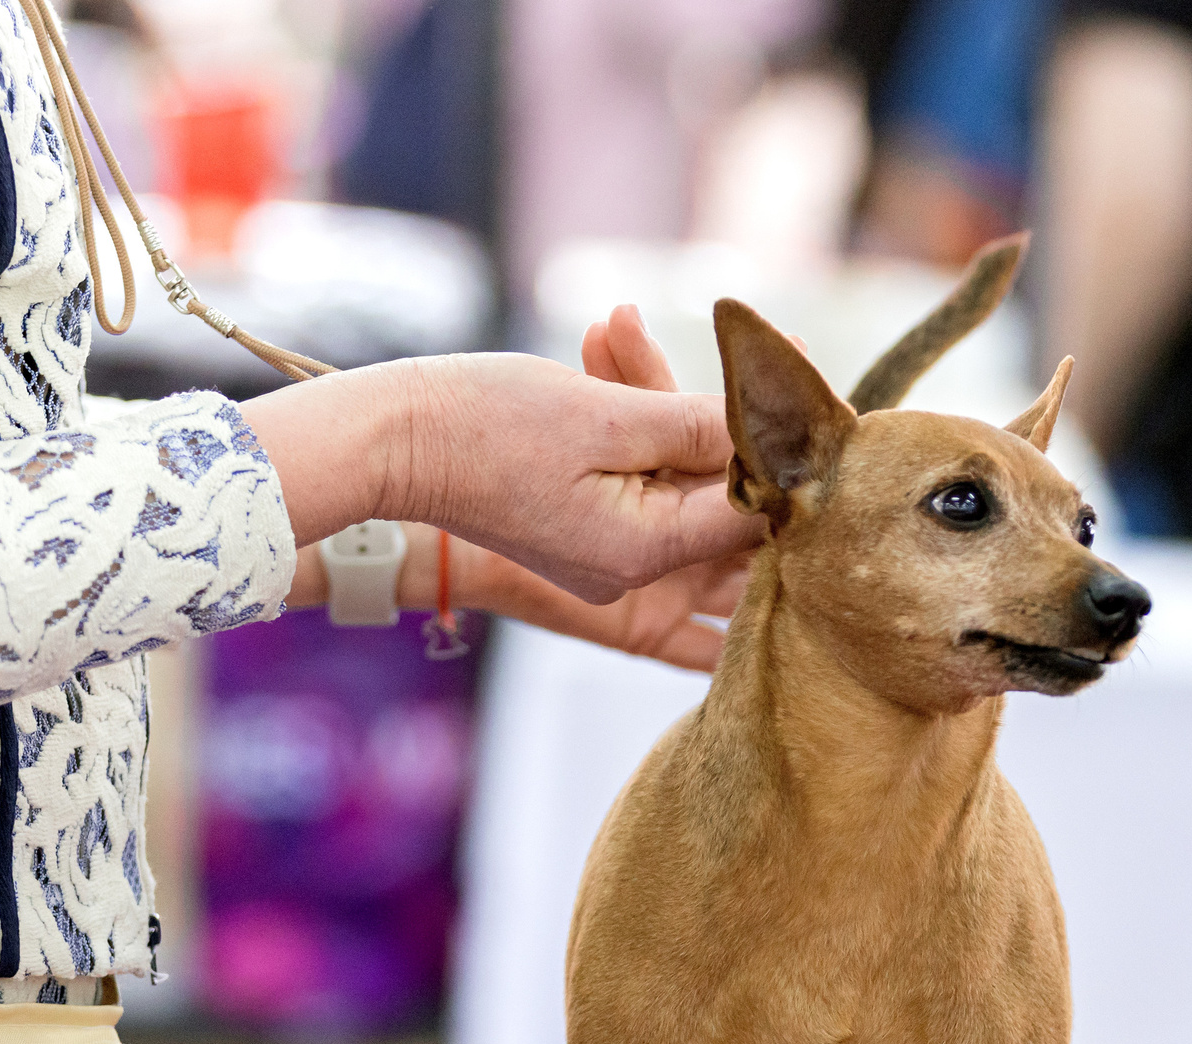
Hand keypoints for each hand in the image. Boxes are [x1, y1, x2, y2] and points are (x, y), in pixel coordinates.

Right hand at [245, 329, 762, 604]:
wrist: (383, 439)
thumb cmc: (482, 423)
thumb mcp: (606, 415)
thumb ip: (700, 427)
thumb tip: (780, 435)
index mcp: (644, 551)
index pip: (752, 514)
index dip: (788, 452)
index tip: (809, 387)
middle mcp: (632, 568)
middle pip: (717, 495)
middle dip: (725, 415)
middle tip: (757, 338)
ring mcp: (607, 554)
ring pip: (673, 474)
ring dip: (665, 400)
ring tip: (623, 327)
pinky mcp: (583, 528)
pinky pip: (633, 473)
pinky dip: (632, 420)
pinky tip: (606, 348)